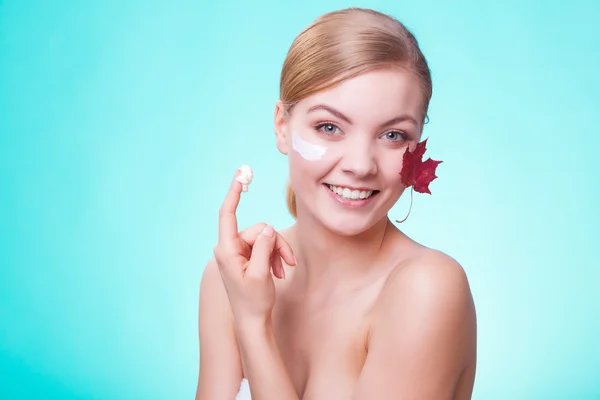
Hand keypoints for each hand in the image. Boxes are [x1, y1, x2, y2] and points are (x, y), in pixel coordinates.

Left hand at [213, 169, 296, 323]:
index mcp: (226, 250)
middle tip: (288, 262)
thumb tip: (266, 228)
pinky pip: (264, 247)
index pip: (227, 214)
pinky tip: (279, 271)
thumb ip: (263, 247)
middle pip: (258, 230)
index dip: (234, 193)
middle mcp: (229, 248)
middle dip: (275, 243)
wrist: (253, 321)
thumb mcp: (261, 273)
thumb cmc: (253, 301)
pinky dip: (274, 257)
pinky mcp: (246, 257)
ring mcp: (238, 252)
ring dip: (277, 252)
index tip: (241, 175)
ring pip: (264, 238)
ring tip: (283, 270)